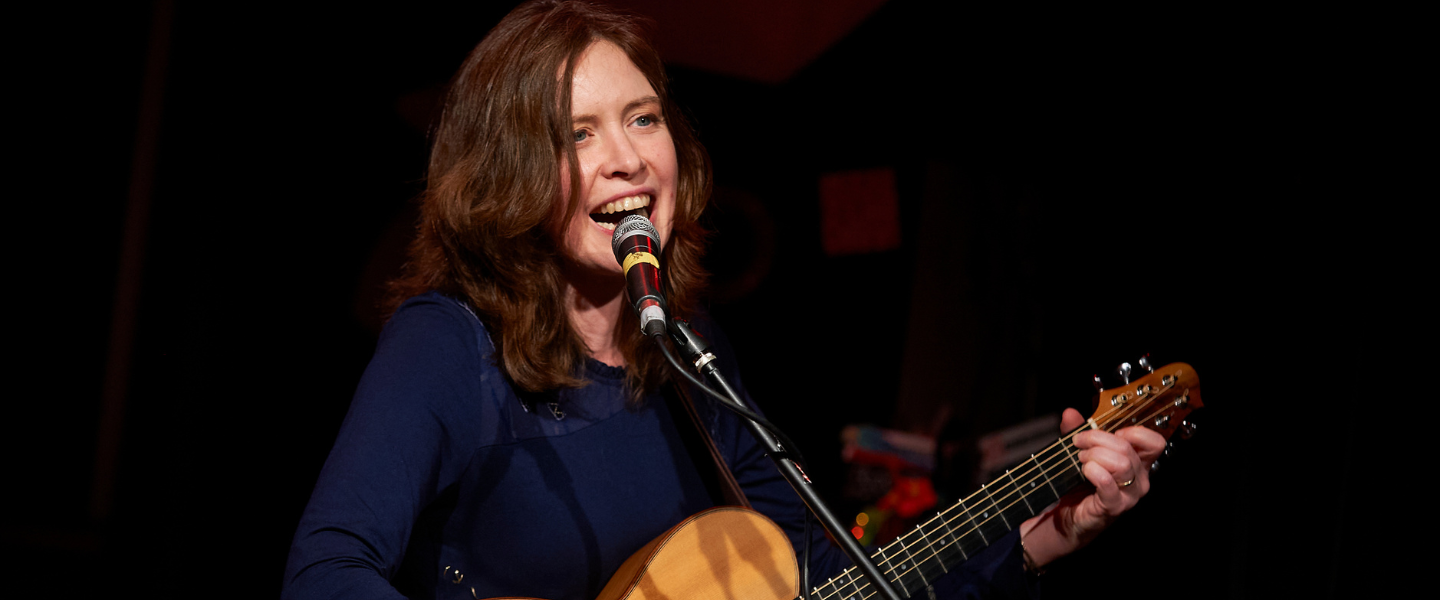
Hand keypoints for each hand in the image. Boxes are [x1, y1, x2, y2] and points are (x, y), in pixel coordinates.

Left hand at [1019, 408, 1165, 565]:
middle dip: (1098, 439)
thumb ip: (1077, 431)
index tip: (1111, 431)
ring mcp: (1129, 495)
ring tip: (1080, 459)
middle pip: (1128, 449)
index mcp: (1138, 463)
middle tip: (1079, 443)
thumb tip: (1070, 413)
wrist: (1069, 516)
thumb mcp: (1080, 451)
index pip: (1154, 443)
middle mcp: (1139, 479)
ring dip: (1094, 455)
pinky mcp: (1114, 507)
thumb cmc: (1081, 484)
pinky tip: (1085, 470)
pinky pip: (1108, 484)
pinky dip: (1094, 472)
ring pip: (1121, 464)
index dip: (1134, 432)